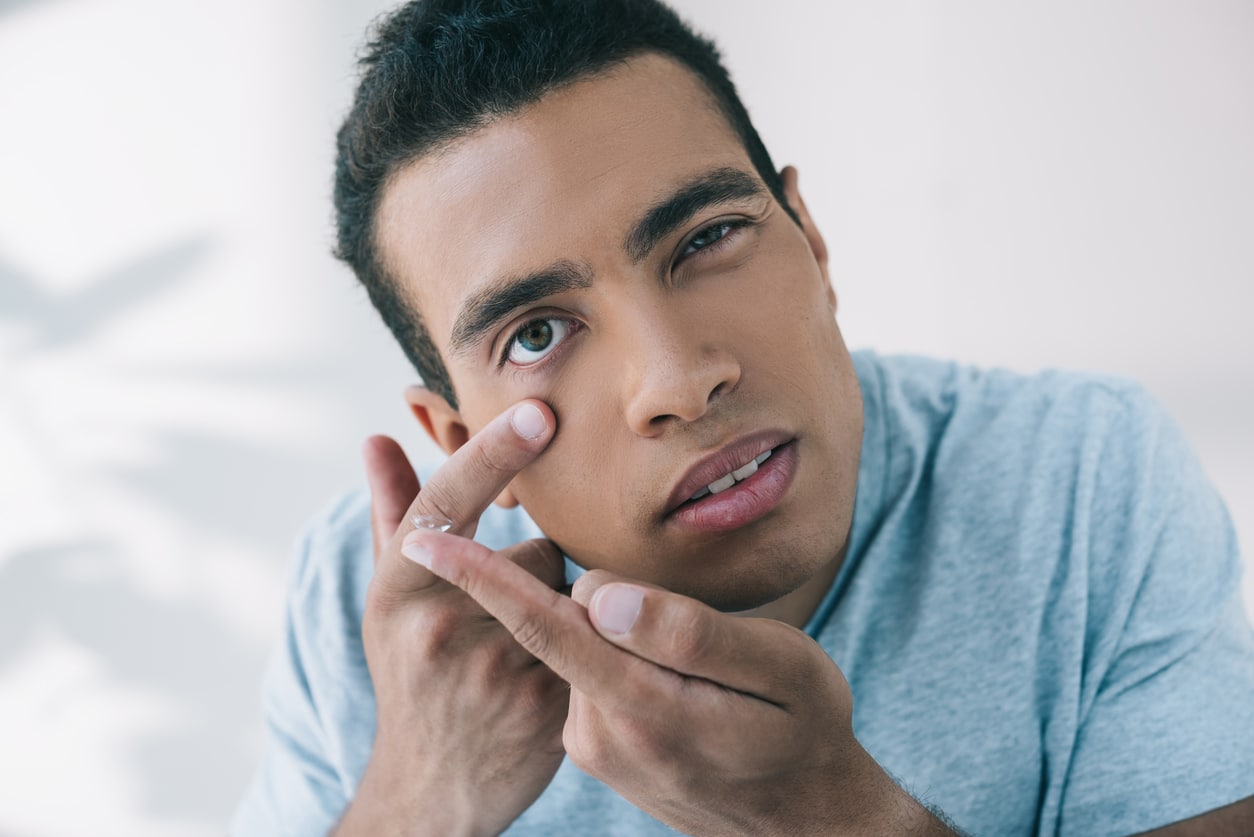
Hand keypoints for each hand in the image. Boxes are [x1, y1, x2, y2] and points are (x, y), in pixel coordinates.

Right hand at [336, 400, 568, 836]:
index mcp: (400, 588)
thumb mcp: (390, 600)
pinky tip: (561, 672)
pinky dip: (594, 646)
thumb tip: (377, 438)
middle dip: (543, 569)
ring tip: (530, 645)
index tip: (541, 412)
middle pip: (539, 550)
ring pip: (575, 595)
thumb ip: (393, 513)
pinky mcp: (550, 703)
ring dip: (572, 607)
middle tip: (517, 609)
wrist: (432, 789)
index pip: (449, 503)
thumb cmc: (413, 674)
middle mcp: (444, 625)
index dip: (496, 453)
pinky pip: (598, 640)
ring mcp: (499, 668)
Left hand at [407, 535, 959, 835]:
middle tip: (657, 593)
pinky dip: (612, 647)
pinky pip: (589, 672)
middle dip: (568, 580)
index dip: (483, 576)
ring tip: (694, 648)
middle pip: (558, 625)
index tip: (424, 532)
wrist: (800, 819)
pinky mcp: (598, 748)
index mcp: (642, 708)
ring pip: (576, 644)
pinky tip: (670, 667)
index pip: (545, 626)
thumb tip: (601, 593)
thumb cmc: (804, 732)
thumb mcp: (780, 672)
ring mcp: (596, 746)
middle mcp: (600, 733)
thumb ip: (690, 634)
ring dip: (605, 618)